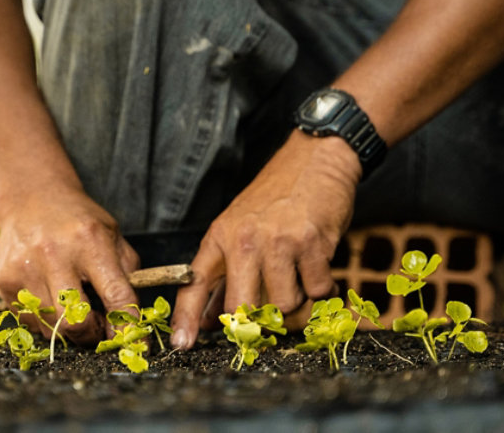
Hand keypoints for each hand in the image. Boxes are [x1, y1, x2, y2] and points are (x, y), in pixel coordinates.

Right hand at [0, 184, 139, 344]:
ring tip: (75, 308)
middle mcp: (55, 256)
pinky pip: (30, 323)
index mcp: (91, 242)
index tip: (133, 341)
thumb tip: (131, 320)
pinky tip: (52, 301)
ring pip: (52, 327)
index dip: (127, 324)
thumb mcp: (113, 236)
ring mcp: (25, 270)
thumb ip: (128, 275)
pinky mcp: (5, 282)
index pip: (116, 294)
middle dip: (92, 334)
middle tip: (99, 327)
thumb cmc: (80, 222)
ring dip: (68, 329)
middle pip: (76, 321)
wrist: (33, 198)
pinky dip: (46, 323)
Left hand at [170, 130, 361, 348]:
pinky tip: (318, 265)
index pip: (195, 284)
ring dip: (297, 301)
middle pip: (243, 309)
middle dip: (258, 322)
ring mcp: (278, 242)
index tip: (180, 345)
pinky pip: (317, 291)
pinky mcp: (312, 243)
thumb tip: (211, 318)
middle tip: (271, 316)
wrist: (315, 159)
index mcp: (220, 237)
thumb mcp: (238, 226)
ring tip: (299, 276)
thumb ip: (225, 271)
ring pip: (283, 306)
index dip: (186, 318)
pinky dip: (322, 286)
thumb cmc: (276, 197)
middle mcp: (245, 241)